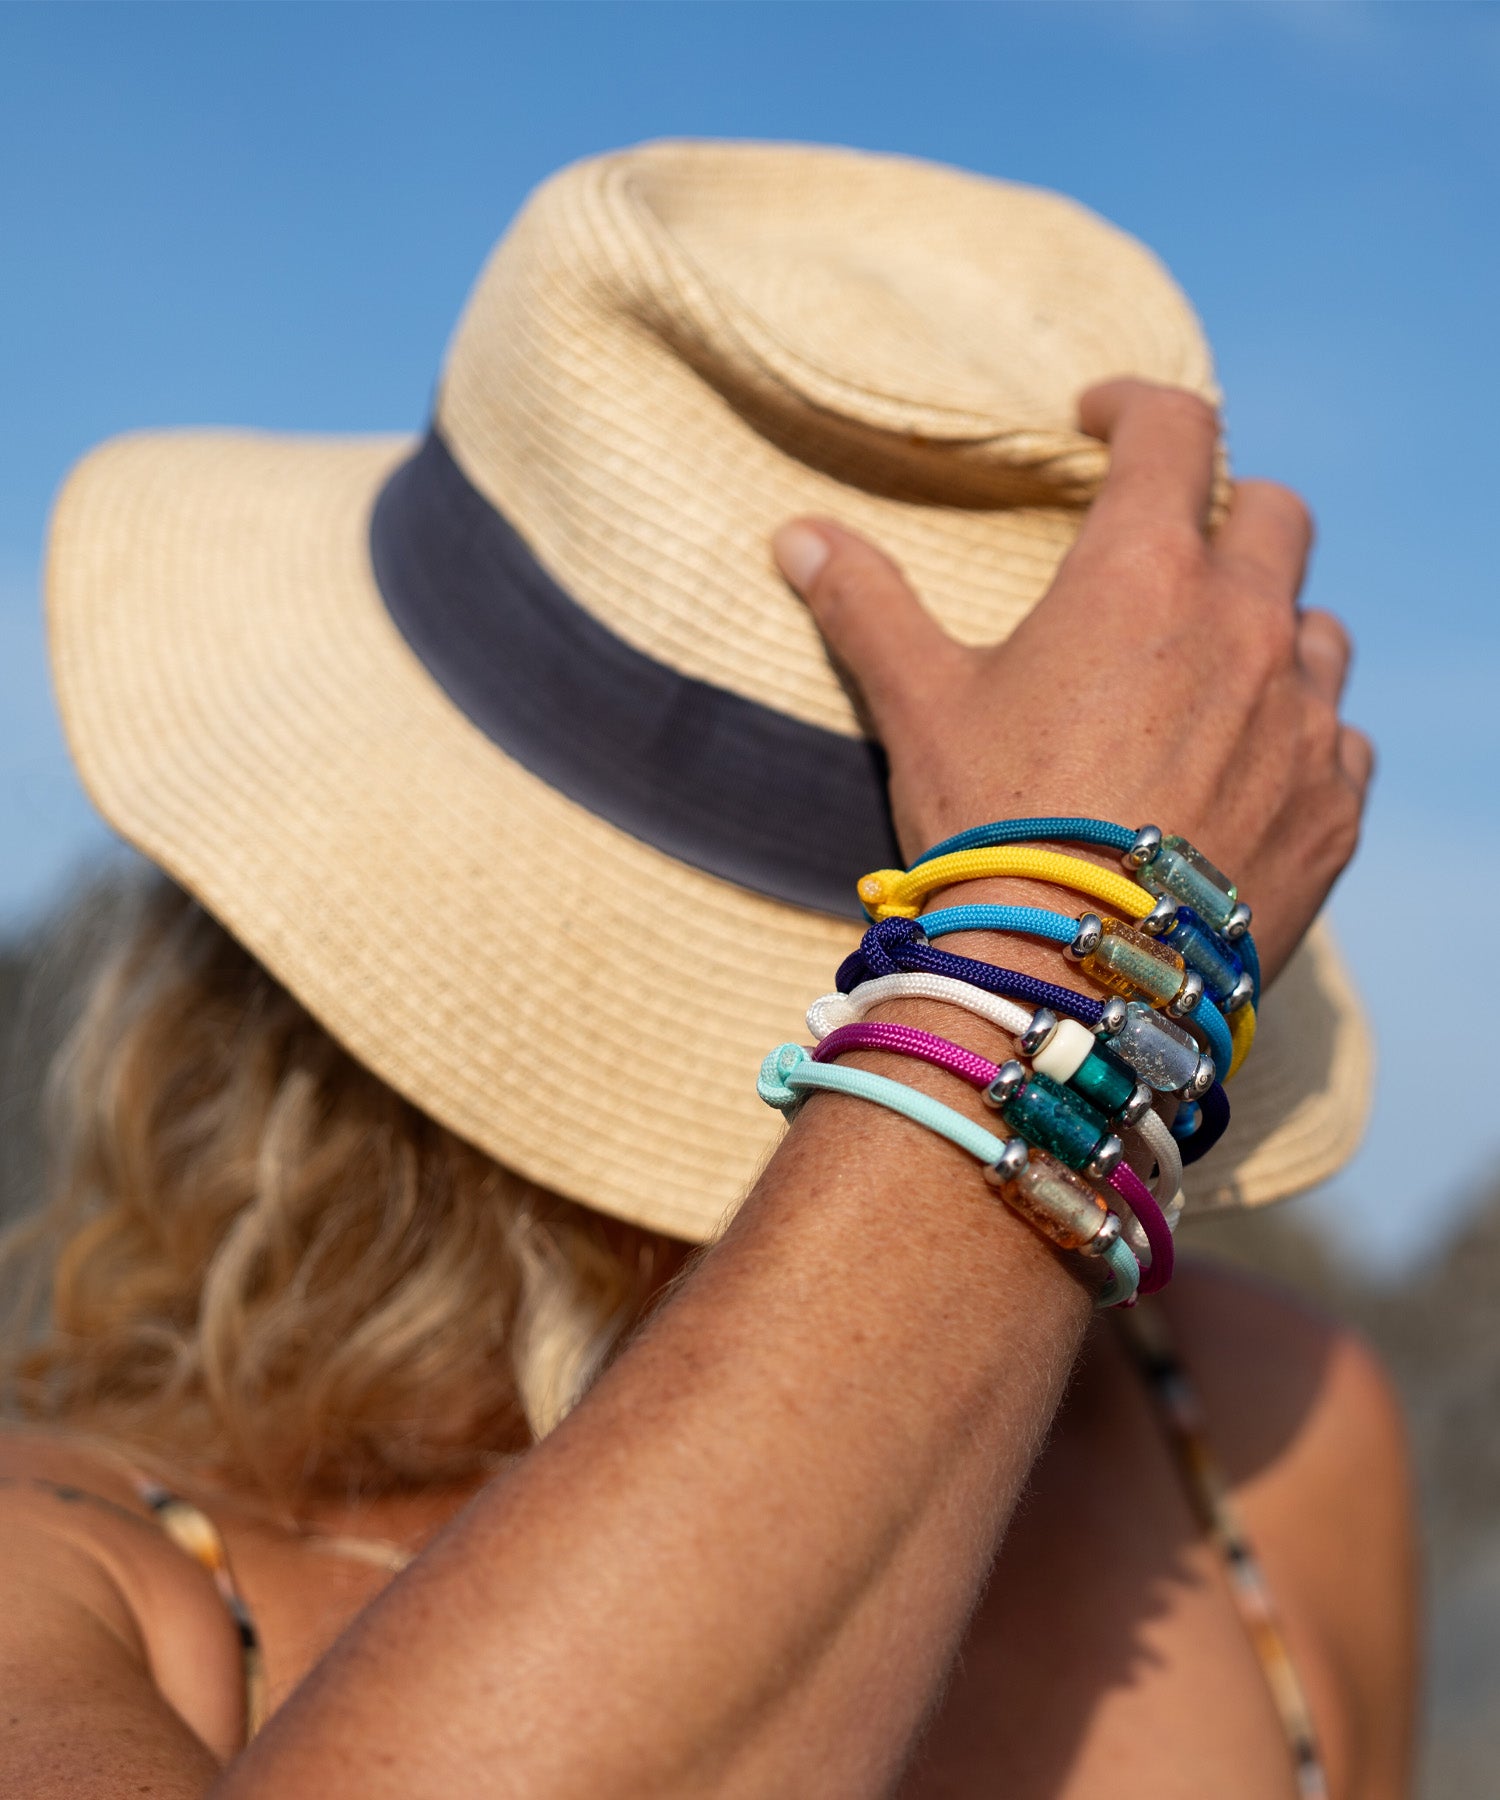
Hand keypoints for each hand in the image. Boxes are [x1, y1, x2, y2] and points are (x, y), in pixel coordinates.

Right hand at [771, 379, 1371, 982]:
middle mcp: (1245, 625)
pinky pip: (1343, 737)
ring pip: (1317, 628)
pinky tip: (1250, 770)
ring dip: (1273, 629)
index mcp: (1142, 574)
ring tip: (1211, 675)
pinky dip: (1303, 735)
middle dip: (1223, 514)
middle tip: (1167, 557)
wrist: (1072, 978)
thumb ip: (865, 606)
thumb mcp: (919, 706)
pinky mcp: (1333, 803)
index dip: (1133, 407)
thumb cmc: (990, 827)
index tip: (1098, 423)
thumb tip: (795, 536)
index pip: (1174, 429)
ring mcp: (1305, 716)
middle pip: (1274, 515)